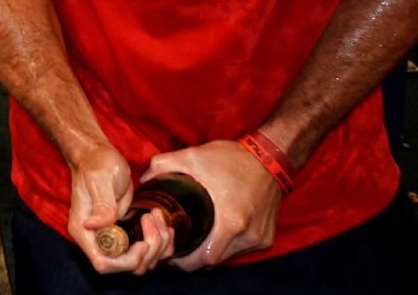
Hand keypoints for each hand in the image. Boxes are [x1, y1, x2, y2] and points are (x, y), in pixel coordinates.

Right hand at [69, 144, 172, 274]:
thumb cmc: (97, 164)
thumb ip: (102, 203)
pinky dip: (160, 242)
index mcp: (84, 231)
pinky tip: (162, 223)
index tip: (142, 242)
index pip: (103, 263)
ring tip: (158, 217)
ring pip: (139, 262)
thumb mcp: (100, 179)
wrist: (99, 157)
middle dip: (147, 252)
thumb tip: (94, 225)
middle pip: (125, 267)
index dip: (126, 261)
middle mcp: (96, 240)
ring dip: (157, 246)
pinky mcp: (126, 232)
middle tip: (153, 221)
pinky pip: (146, 251)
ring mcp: (112, 238)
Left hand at [145, 140, 281, 270]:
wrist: (271, 156)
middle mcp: (248, 235)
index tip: (173, 250)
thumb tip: (145, 179)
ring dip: (212, 250)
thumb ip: (164, 165)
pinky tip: (218, 229)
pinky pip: (242, 248)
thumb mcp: (194, 156)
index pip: (204, 259)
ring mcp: (259, 238)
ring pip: (229, 256)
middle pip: (214, 261)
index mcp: (231, 221)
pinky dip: (229, 244)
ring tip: (197, 235)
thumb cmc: (233, 158)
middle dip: (195, 256)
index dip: (185, 260)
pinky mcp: (267, 237)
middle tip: (180, 242)